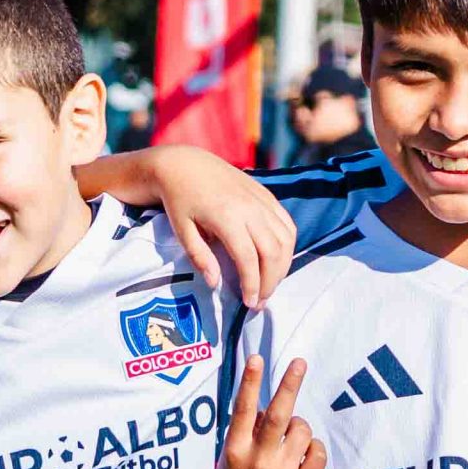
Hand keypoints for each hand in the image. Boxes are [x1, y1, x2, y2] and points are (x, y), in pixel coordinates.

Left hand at [148, 150, 295, 308]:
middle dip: (270, 282)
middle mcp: (250, 208)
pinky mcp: (267, 195)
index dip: (252, 285)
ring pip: (285, 240)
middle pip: (273, 252)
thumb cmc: (179, 199)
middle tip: (260, 301)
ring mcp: (262, 200)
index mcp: (227, 217)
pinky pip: (287, 224)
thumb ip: (199, 257)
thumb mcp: (181, 229)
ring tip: (269, 284)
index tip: (249, 304)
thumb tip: (215, 284)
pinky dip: (288, 246)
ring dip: (282, 267)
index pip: (249, 259)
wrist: (186, 164)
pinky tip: (278, 260)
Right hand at [212, 357, 325, 468]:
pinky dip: (313, 448)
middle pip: (278, 415)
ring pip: (302, 431)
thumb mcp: (228, 463)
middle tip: (300, 363)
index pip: (242, 410)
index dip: (250, 382)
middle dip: (289, 384)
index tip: (256, 358)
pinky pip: (317, 452)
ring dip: (300, 427)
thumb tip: (271, 407)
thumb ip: (246, 435)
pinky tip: (303, 456)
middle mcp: (256, 461)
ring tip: (291, 441)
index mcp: (233, 452)